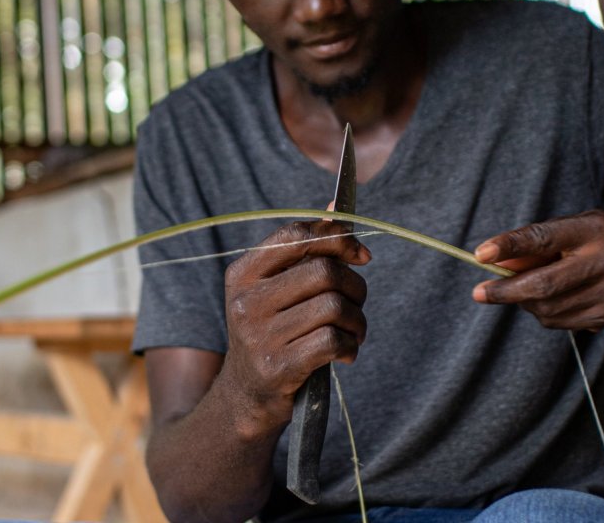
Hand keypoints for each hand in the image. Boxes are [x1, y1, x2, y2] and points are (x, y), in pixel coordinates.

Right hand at [220, 220, 370, 429]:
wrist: (246, 395)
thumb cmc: (272, 333)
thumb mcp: (275, 289)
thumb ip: (305, 250)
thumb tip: (336, 208)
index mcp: (243, 274)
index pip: (296, 235)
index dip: (337, 238)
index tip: (360, 256)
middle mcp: (246, 302)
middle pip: (324, 271)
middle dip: (355, 286)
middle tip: (356, 304)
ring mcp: (259, 336)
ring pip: (334, 307)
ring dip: (357, 321)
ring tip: (353, 332)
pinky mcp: (278, 367)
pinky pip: (332, 341)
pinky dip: (350, 346)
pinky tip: (346, 353)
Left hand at [472, 210, 603, 331]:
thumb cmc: (593, 241)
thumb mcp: (568, 228)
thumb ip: (532, 242)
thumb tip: (493, 263)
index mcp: (594, 229)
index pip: (544, 237)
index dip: (510, 246)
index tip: (481, 255)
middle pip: (544, 285)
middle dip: (506, 291)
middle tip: (479, 293)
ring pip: (546, 308)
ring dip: (525, 301)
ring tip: (527, 288)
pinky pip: (557, 321)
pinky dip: (542, 312)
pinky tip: (552, 298)